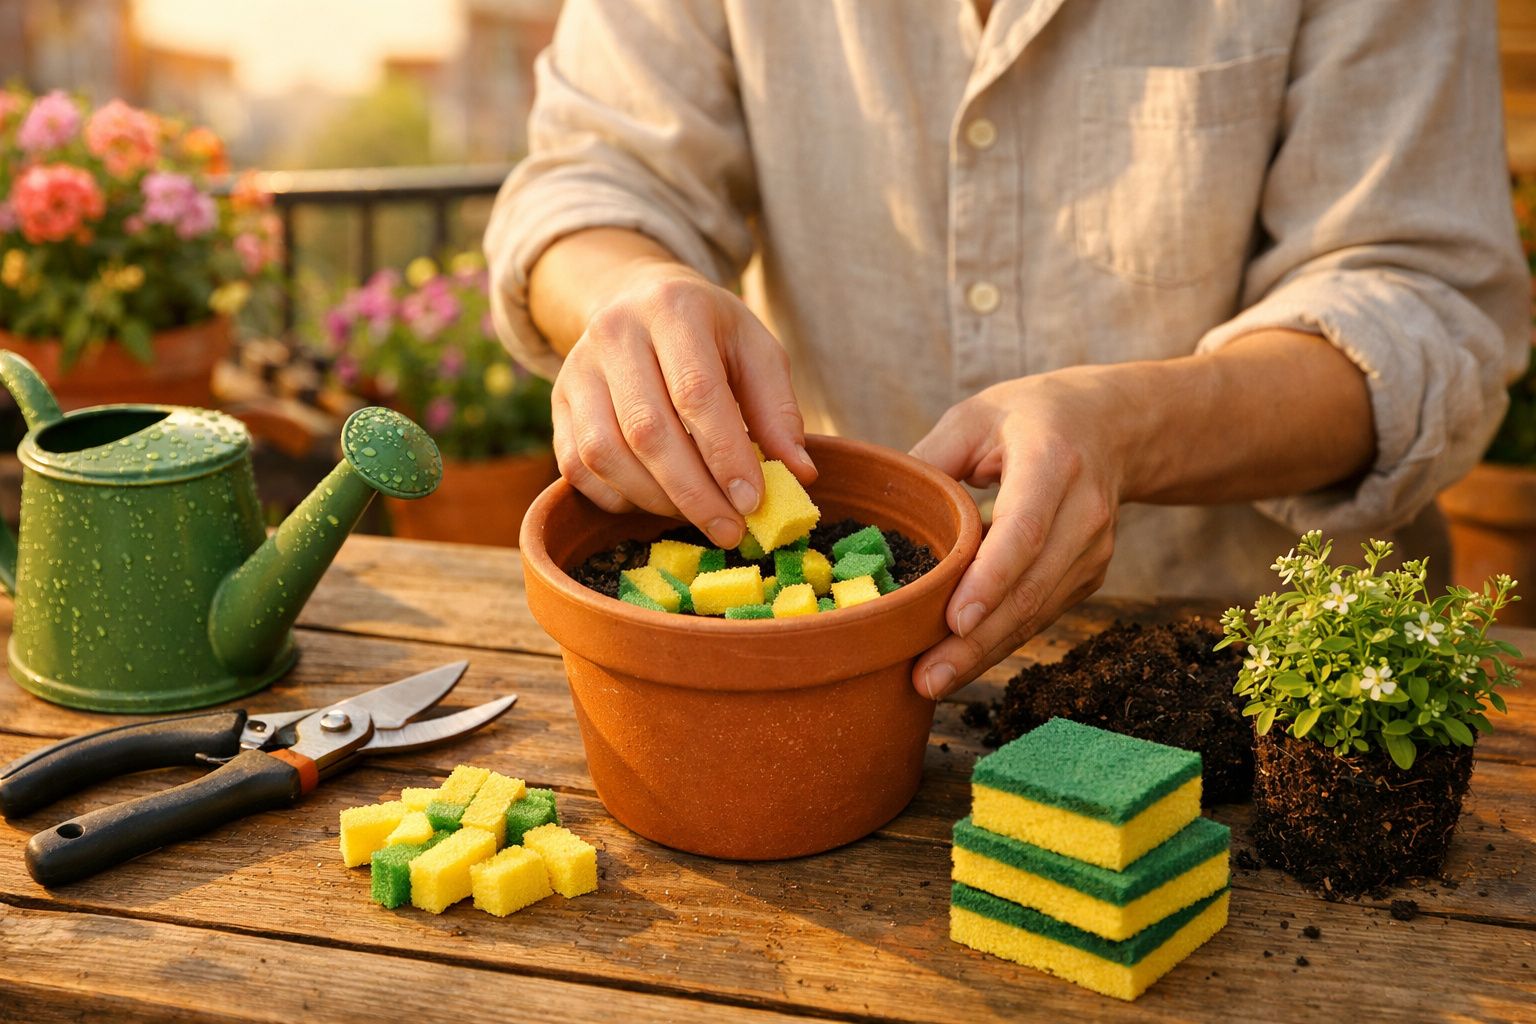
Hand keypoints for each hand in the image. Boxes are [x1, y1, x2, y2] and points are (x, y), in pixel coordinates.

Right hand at [551, 265, 814, 547]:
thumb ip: (778, 410)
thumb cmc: (708, 333)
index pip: (696, 392)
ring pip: (605, 454)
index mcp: (672, 308)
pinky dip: (619, 498)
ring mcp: (576, 371)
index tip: (752, 502)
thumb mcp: (755, 350)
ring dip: (656, 500)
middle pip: (647, 431)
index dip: (725, 455)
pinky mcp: (557, 405)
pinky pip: (577, 468)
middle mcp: (614, 334)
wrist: (634, 299)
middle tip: (731, 531)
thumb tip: (799, 475)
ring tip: (700, 517)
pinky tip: (658, 502)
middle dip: (694, 493)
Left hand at [909, 368, 1128, 699]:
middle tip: (926, 676)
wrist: (1112, 426)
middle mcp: (1084, 511)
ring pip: (1037, 613)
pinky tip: (959, 663)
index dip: (991, 579)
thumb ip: (930, 459)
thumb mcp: (975, 417)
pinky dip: (1000, 642)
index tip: (956, 620)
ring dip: (985, 653)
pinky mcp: (1089, 575)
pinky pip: (1041, 615)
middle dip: (978, 640)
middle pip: (1031, 588)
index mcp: (1052, 461)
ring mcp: (1093, 549)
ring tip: (931, 680)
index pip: (1024, 530)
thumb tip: (879, 510)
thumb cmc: (1029, 417)